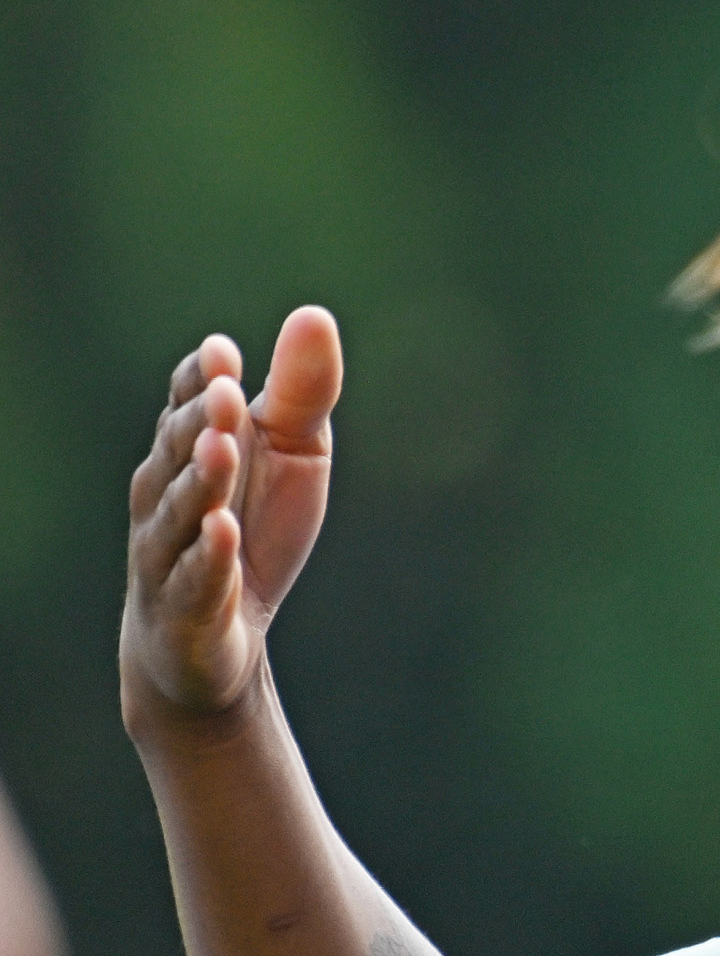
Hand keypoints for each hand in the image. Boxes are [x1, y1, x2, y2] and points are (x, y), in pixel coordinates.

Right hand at [121, 308, 342, 734]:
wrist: (217, 640)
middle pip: (180, 450)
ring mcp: (171, 551)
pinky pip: (197, 577)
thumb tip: (315, 314)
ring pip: (181, 511)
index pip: (188, 403)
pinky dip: (210, 553)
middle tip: (228, 394)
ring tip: (222, 447)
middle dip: (201, 422)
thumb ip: (300, 393)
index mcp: (191, 449)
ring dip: (200, 480)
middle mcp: (168, 493)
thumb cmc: (253, 530)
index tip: (225, 353)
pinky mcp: (189, 606)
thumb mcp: (293, 455)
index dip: (202, 379)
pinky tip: (225, 530)